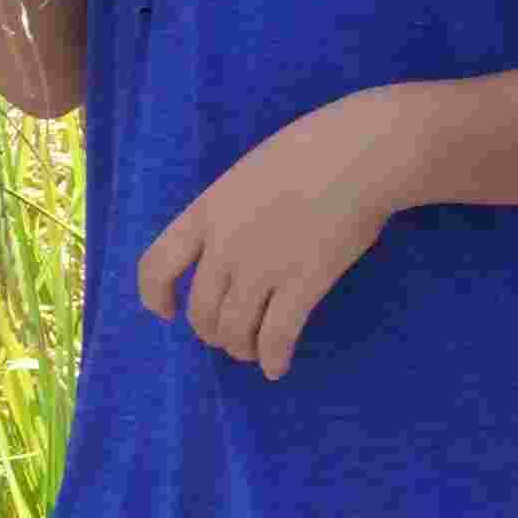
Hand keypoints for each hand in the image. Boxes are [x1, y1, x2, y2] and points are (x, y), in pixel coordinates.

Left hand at [133, 92, 420, 375]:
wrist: (362, 153)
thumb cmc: (313, 149)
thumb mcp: (249, 173)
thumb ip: (231, 211)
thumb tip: (230, 243)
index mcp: (207, 212)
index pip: (156, 266)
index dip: (155, 296)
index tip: (167, 311)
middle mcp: (225, 246)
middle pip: (201, 310)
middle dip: (212, 332)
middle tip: (228, 336)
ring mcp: (263, 267)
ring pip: (235, 330)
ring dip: (241, 348)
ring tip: (252, 351)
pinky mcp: (303, 283)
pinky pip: (277, 335)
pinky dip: (273, 358)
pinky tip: (276, 368)